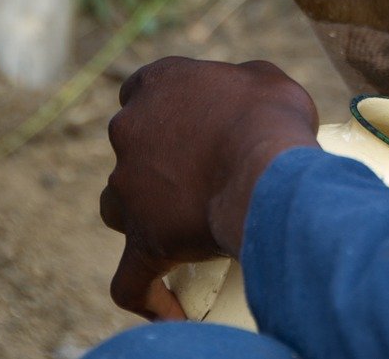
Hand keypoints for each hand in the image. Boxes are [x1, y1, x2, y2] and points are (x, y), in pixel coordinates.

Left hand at [99, 57, 319, 318]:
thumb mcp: (267, 80)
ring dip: (139, 215)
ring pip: (117, 207)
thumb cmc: (271, 119)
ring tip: (178, 231)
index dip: (161, 108)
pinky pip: (130, 279)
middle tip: (198, 177)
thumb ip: (243, 82)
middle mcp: (131, 130)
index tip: (186, 123)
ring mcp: (128, 187)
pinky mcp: (141, 239)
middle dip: (154, 162)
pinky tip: (165, 308)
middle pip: (129, 148)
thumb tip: (248, 98)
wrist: (267, 171)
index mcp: (159, 83)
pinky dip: (145, 294)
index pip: (141, 89)